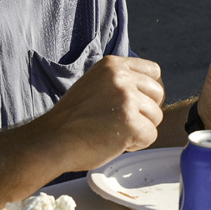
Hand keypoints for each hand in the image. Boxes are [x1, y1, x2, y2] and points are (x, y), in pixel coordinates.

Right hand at [37, 55, 165, 170]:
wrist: (52, 140)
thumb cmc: (72, 119)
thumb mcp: (94, 84)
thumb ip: (118, 81)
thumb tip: (148, 88)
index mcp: (112, 65)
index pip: (153, 71)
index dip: (147, 91)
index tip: (134, 104)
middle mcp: (121, 77)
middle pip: (158, 94)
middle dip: (145, 111)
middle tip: (122, 122)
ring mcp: (126, 99)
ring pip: (156, 116)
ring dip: (139, 129)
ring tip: (114, 132)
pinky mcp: (130, 122)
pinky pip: (150, 135)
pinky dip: (136, 144)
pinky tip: (115, 143)